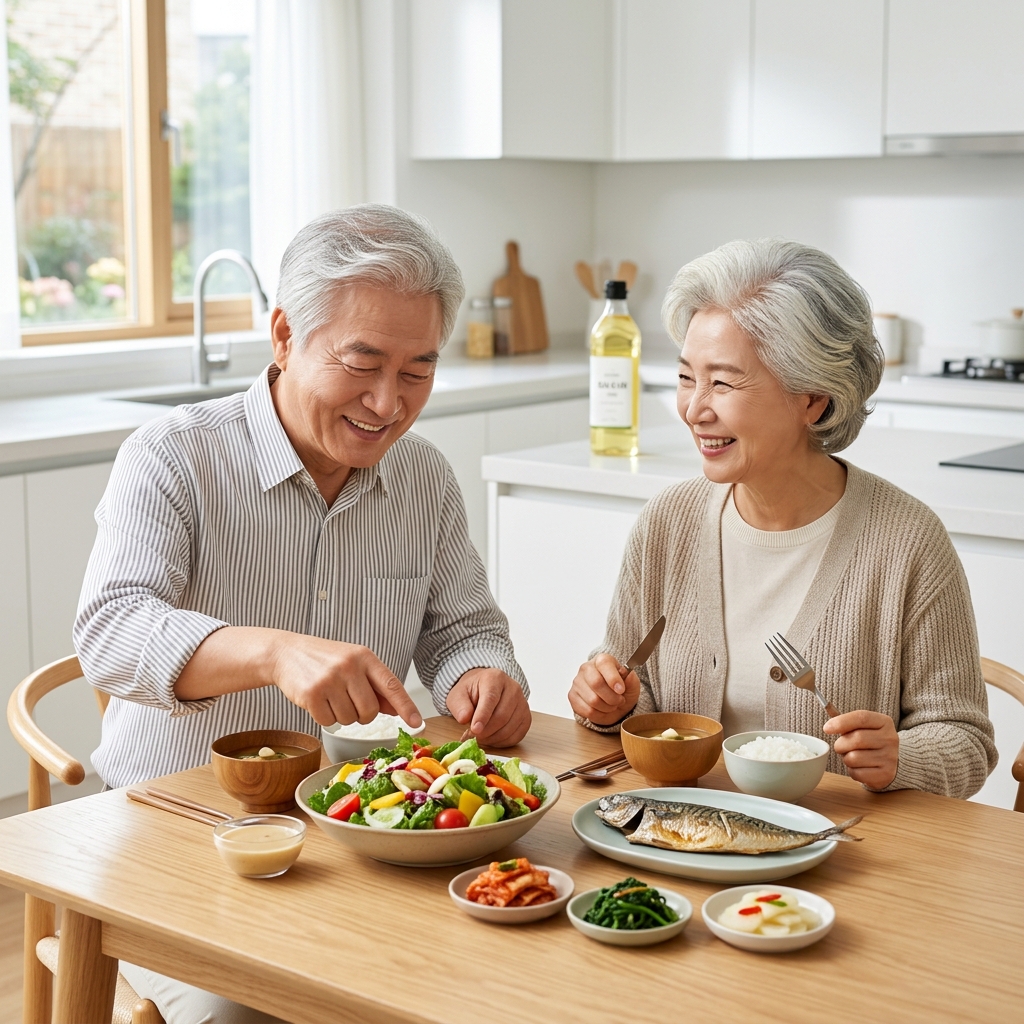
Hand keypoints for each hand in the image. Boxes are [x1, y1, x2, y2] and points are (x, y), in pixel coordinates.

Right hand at [270, 634, 421, 729]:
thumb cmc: (325, 660)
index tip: (416, 722)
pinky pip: (328, 722)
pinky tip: (318, 701)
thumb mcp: (354, 664)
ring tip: (331, 697)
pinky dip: (324, 717)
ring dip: (342, 716)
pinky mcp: (311, 694)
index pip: (391, 685)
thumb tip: (397, 709)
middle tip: (349, 702)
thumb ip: (376, 686)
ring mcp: (330, 679)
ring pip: (349, 720)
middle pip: (370, 710)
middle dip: (362, 714)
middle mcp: (349, 666)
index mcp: (365, 657)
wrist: (287, 652)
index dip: (406, 706)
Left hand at [446, 668, 530, 746]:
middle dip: (485, 731)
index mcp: (495, 678)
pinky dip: (502, 742)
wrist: (484, 690)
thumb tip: (464, 718)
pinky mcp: (526, 717)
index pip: (491, 698)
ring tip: (479, 737)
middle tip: (472, 736)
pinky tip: (491, 738)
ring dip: (492, 738)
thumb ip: (460, 706)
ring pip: (510, 728)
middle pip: (502, 716)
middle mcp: (513, 688)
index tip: (474, 730)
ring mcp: (522, 703)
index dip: (483, 716)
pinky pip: (517, 735)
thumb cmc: (472, 692)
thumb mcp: (458, 695)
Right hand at [568, 653, 639, 725]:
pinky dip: (599, 715)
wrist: (613, 702)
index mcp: (602, 660)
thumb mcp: (632, 684)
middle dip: (612, 697)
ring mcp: (577, 682)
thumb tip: (627, 675)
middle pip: (596, 683)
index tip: (621, 690)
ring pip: (592, 700)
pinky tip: (603, 710)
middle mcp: (586, 668)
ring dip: (607, 707)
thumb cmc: (621, 690)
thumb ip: (631, 679)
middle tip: (619, 700)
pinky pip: (587, 711)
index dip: (613, 678)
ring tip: (612, 705)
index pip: (604, 664)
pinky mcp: (572, 696)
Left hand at [823, 710, 898, 789]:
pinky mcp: (886, 774)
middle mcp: (890, 738)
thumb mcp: (863, 726)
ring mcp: (890, 757)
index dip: (841, 722)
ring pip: (854, 758)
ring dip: (846, 758)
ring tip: (852, 756)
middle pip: (856, 739)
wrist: (890, 762)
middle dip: (841, 744)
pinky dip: (852, 771)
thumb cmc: (870, 741)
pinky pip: (857, 773)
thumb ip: (846, 719)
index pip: (861, 717)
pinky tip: (859, 767)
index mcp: (884, 722)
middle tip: (841, 746)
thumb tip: (827, 707)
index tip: (826, 728)